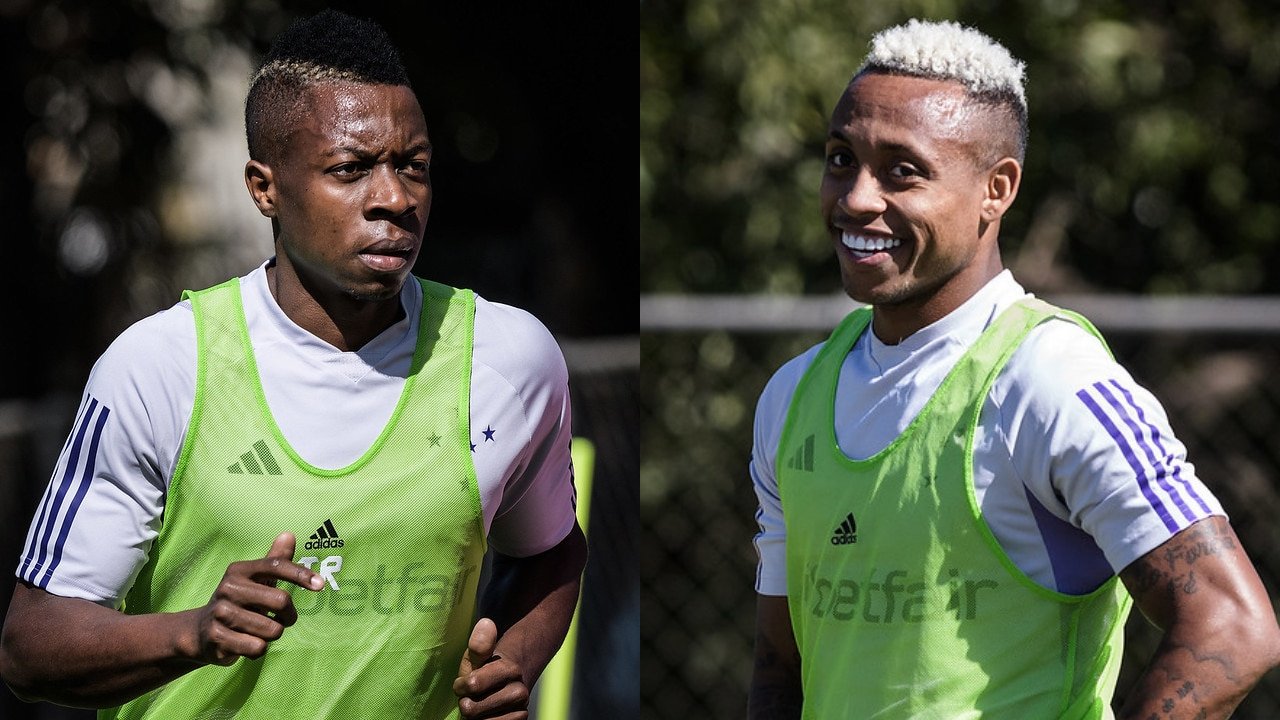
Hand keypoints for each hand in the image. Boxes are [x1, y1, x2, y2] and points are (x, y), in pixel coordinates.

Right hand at [185, 532, 322, 665]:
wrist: (200, 631)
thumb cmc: (239, 601)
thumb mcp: (255, 579)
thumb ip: (275, 559)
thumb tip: (289, 534)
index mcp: (239, 571)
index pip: (276, 566)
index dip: (300, 574)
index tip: (320, 585)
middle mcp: (228, 589)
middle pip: (281, 601)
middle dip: (289, 616)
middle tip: (282, 619)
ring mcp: (221, 613)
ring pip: (272, 629)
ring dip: (272, 634)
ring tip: (258, 631)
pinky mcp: (217, 638)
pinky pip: (257, 648)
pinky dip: (259, 649)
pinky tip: (246, 643)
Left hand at [453, 617, 529, 719]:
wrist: (514, 681)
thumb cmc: (489, 667)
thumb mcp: (480, 655)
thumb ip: (480, 644)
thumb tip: (486, 623)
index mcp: (510, 670)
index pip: (472, 685)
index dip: (461, 686)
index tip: (464, 682)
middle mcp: (520, 692)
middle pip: (471, 710)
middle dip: (467, 702)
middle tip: (474, 695)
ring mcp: (521, 710)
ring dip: (476, 715)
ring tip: (481, 703)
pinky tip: (488, 714)